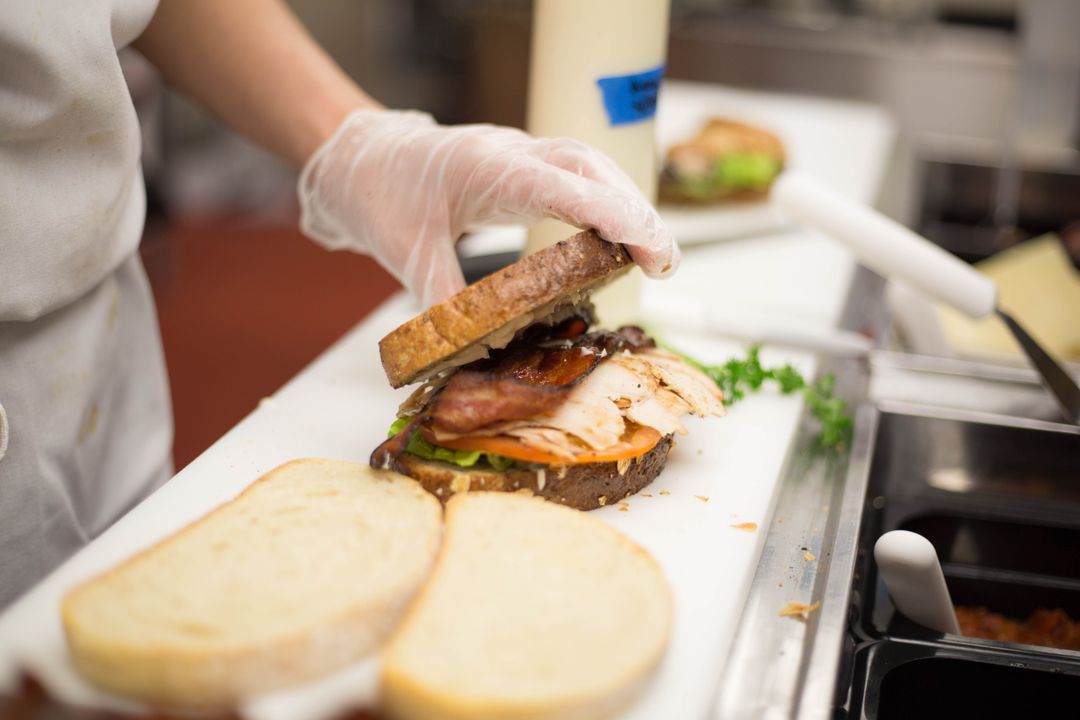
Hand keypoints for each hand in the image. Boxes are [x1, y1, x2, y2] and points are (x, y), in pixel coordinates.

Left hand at [297, 109, 678, 307]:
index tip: (650, 251)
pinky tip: (617, 235)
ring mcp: (518, 152)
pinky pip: (576, 173)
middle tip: (666, 263)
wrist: (359, 156)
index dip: (613, 216)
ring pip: (591, 165)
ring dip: (627, 204)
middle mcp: (509, 151)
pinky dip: (605, 202)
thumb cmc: (378, 193)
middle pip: (591, 167)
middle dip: (636, 211)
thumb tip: (480, 354)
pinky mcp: (522, 164)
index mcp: (484, 168)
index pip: (564, 186)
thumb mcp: (405, 253)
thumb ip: (445, 302)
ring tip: (654, 253)